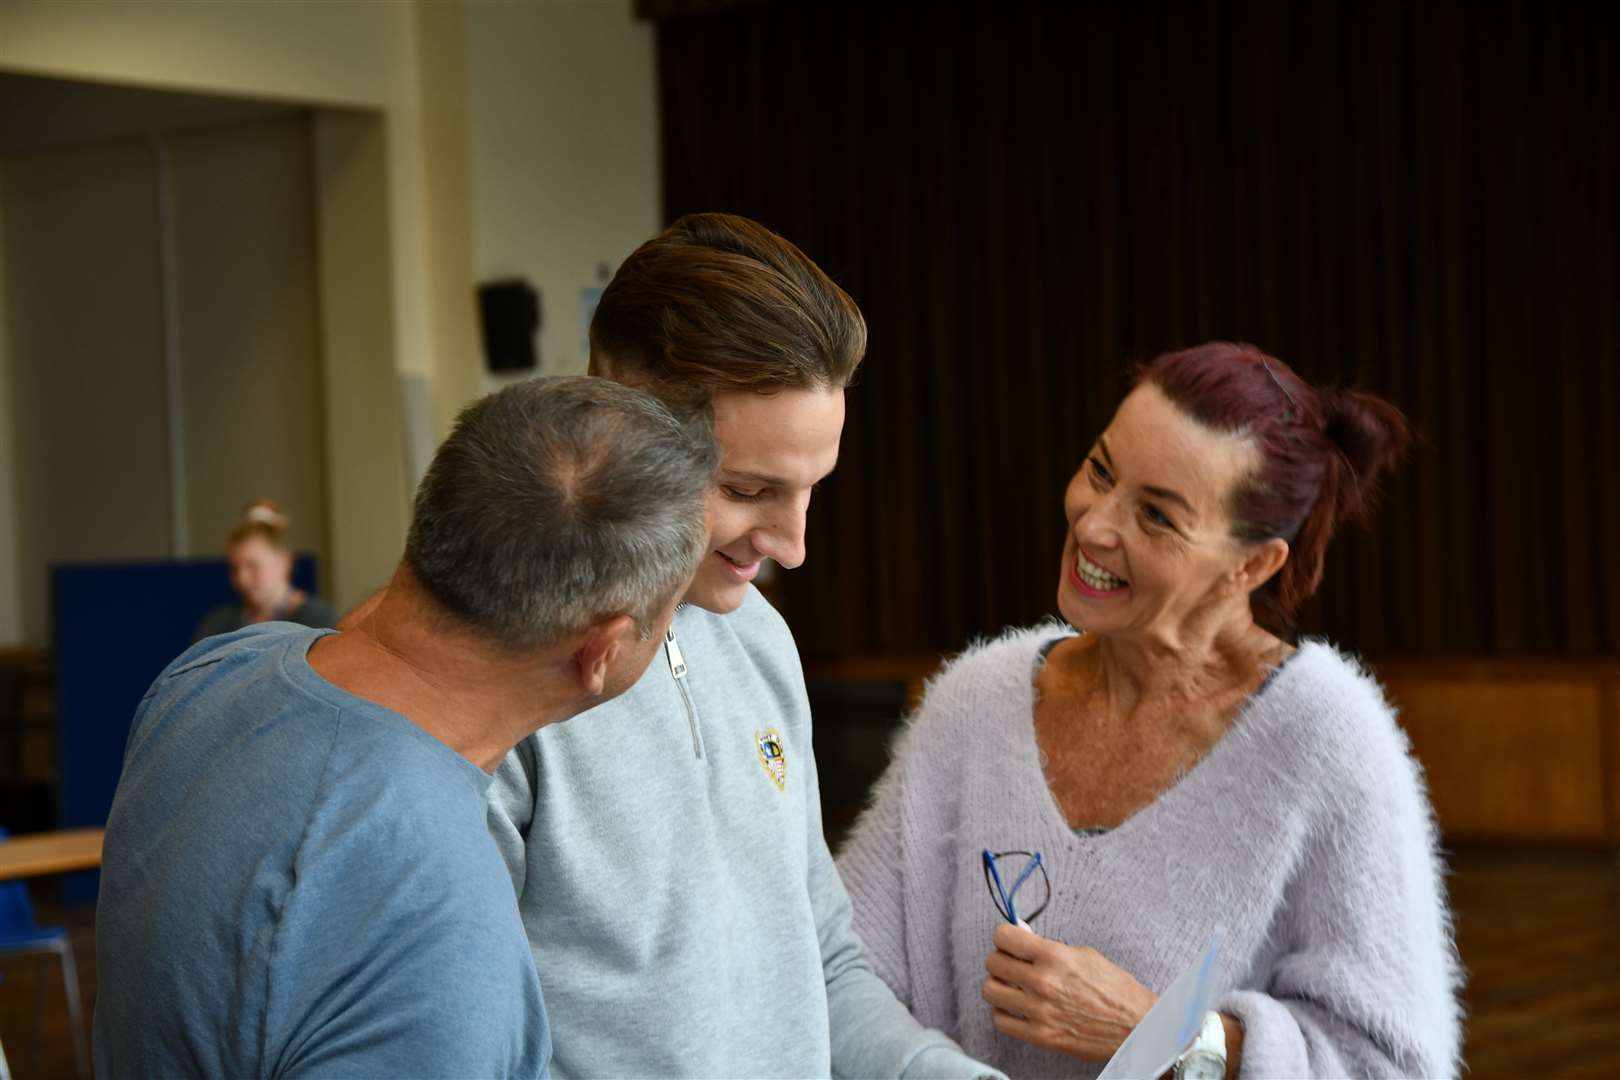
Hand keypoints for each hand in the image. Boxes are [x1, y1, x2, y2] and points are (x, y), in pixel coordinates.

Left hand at [981, 922, 1157, 1061]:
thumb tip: (1024, 941)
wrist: (1136, 1026)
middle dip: (1000, 958)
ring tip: (1010, 986)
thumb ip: (1050, 948)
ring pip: (990, 991)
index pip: (1004, 937)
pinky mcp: (1040, 1036)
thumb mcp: (1084, 955)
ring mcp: (1039, 1011)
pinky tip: (1014, 1008)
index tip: (1008, 940)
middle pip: (992, 963)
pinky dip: (1002, 1013)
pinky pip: (1000, 1021)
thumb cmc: (1115, 990)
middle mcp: (1042, 982)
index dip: (1003, 936)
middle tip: (1010, 962)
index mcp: (1054, 957)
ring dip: (998, 985)